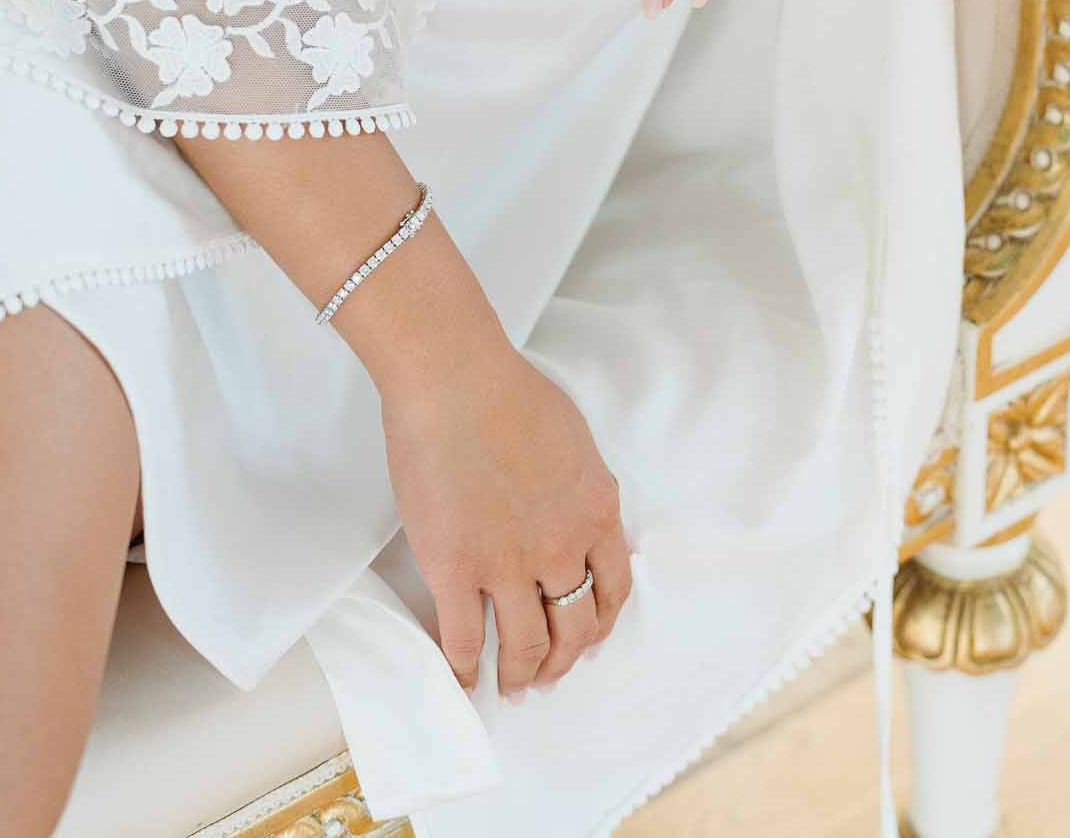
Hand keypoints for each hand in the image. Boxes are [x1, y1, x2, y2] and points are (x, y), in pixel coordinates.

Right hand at [380, 322, 634, 698]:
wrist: (456, 380)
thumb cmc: (509, 394)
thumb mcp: (575, 442)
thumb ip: (584, 490)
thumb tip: (585, 518)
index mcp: (596, 511)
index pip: (614, 589)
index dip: (601, 623)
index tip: (589, 638)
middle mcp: (562, 547)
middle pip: (575, 629)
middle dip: (563, 660)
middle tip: (548, 675)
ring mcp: (509, 564)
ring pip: (525, 646)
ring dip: (520, 675)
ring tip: (511, 688)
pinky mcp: (456, 570)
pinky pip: (465, 640)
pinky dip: (466, 670)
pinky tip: (464, 680)